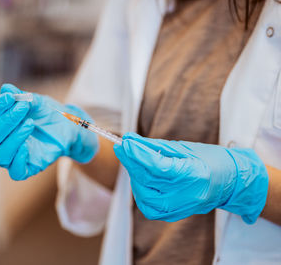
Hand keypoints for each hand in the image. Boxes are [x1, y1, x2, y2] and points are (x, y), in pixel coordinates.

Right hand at [0, 84, 97, 179]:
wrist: (68, 126)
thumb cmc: (47, 113)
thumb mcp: (37, 102)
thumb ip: (21, 97)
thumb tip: (6, 89)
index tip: (10, 97)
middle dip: (5, 121)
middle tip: (23, 108)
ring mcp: (12, 156)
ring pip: (0, 155)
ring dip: (13, 138)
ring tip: (30, 124)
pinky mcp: (27, 167)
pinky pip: (15, 172)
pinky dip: (18, 160)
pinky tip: (26, 147)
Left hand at [114, 132, 268, 222]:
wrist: (231, 183)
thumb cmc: (210, 160)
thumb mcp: (183, 148)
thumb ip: (154, 146)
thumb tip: (129, 139)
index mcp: (194, 175)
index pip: (157, 167)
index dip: (138, 154)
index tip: (125, 142)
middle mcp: (187, 195)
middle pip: (148, 181)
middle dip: (131, 162)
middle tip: (122, 147)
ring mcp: (181, 208)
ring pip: (144, 196)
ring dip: (134, 177)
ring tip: (134, 161)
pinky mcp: (175, 215)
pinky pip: (149, 207)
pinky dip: (140, 192)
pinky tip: (141, 179)